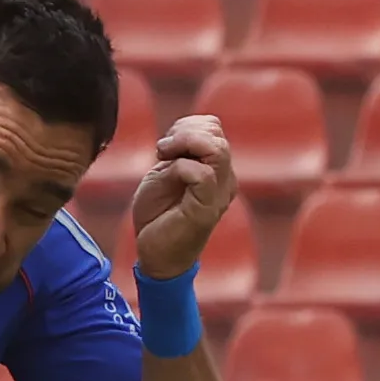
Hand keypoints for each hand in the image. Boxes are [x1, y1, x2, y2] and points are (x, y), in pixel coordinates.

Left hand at [128, 112, 235, 282]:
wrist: (154, 254)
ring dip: (184, 144)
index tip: (165, 145)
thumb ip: (178, 154)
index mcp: (216, 169)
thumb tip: (186, 135)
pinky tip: (168, 175)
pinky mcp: (208, 209)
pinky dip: (181, 167)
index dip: (187, 125)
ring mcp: (219, 194)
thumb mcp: (163, 175)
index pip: (213, 127)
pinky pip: (203, 174)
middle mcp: (225, 179)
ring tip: (163, 155)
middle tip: (162, 150)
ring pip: (217, 149)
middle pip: (217, 133)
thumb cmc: (157, 216)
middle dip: (184, 131)